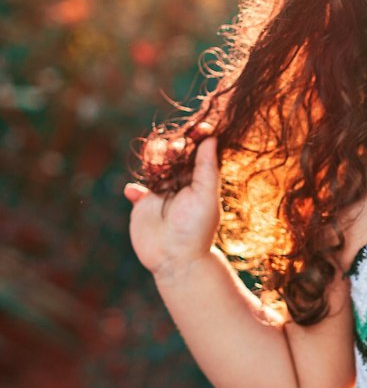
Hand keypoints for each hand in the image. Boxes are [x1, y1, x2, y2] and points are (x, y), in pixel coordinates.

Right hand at [123, 134, 221, 281]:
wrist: (175, 258)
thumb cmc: (196, 227)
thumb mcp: (206, 195)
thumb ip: (206, 167)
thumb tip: (211, 138)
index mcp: (199, 180)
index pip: (196, 153)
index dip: (196, 139)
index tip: (197, 129)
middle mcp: (180, 184)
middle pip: (172, 155)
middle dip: (171, 147)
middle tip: (173, 149)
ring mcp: (160, 193)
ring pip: (153, 167)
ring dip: (153, 160)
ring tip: (156, 163)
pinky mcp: (143, 205)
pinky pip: (135, 190)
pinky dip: (134, 189)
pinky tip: (135, 192)